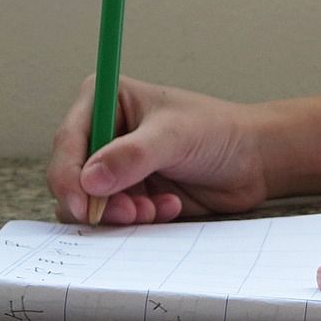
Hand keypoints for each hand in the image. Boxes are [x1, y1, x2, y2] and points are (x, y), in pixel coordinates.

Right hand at [48, 74, 271, 223]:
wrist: (253, 160)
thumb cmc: (218, 131)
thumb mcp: (175, 136)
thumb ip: (132, 156)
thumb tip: (89, 180)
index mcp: (102, 101)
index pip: (68, 142)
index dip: (67, 176)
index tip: (81, 203)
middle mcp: (102, 133)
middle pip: (71, 177)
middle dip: (98, 201)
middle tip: (132, 213)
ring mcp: (113, 166)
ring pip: (89, 202)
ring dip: (119, 213)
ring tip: (155, 209)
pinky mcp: (128, 193)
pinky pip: (113, 217)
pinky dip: (138, 219)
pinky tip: (169, 207)